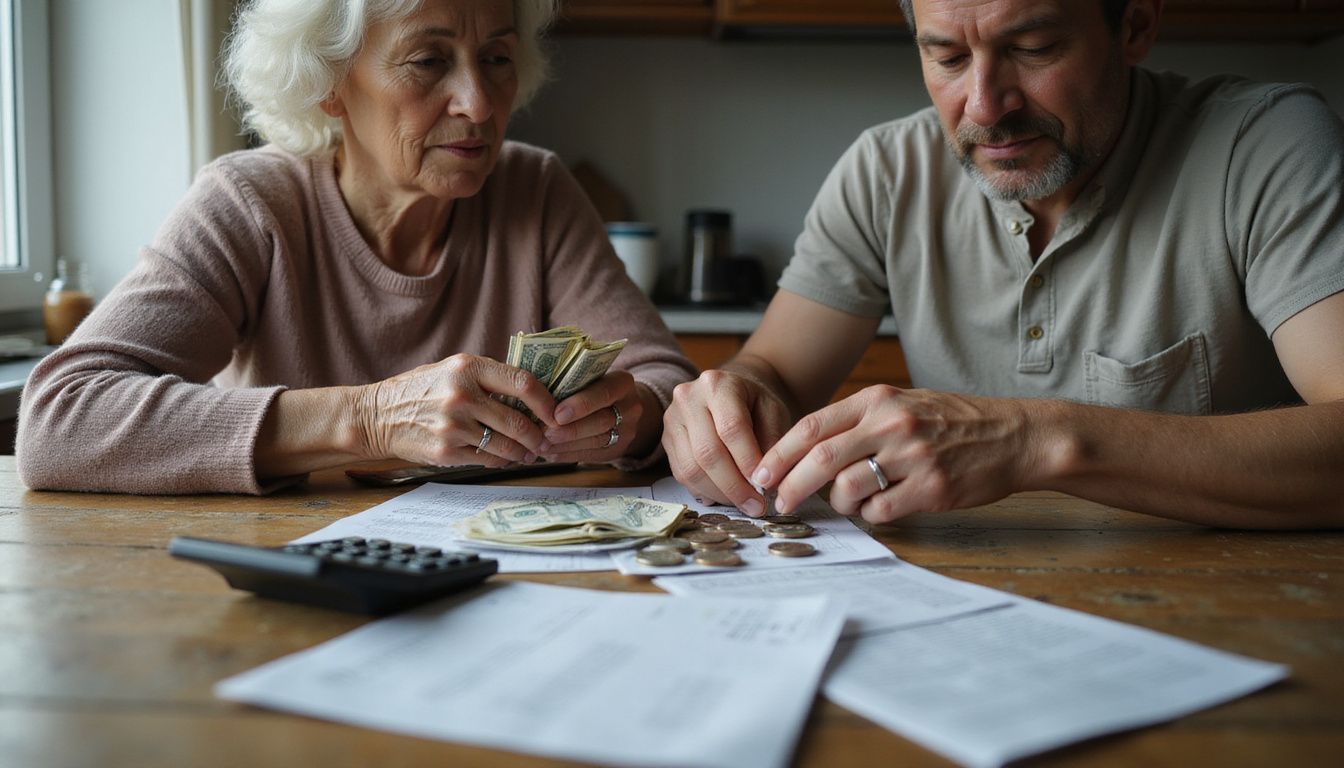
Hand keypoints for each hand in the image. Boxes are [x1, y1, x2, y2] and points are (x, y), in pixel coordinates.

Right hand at [355, 354, 556, 467]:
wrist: (376, 415)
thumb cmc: (421, 389)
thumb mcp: (452, 369)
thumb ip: (488, 377)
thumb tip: (534, 393)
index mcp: (468, 367)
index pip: (523, 382)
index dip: (547, 401)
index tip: (557, 413)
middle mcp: (462, 394)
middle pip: (519, 421)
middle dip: (539, 435)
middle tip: (546, 440)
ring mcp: (453, 425)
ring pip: (506, 445)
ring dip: (523, 452)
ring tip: (528, 452)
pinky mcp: (446, 451)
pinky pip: (487, 459)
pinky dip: (500, 461)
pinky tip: (503, 458)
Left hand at [540, 372, 651, 462]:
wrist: (622, 408)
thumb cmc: (595, 387)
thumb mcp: (591, 378)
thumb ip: (572, 383)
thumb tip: (536, 394)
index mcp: (623, 383)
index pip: (605, 393)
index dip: (581, 404)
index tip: (557, 414)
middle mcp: (630, 407)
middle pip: (601, 421)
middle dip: (571, 429)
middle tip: (545, 433)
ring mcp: (627, 430)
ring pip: (597, 440)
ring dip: (566, 444)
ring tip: (542, 445)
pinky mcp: (617, 449)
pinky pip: (592, 455)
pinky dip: (568, 455)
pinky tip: (551, 453)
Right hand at [662, 369, 793, 513]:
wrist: (727, 392)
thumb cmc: (753, 403)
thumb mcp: (772, 411)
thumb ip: (772, 440)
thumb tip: (766, 480)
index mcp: (717, 384)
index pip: (731, 428)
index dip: (747, 461)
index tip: (764, 487)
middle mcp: (687, 398)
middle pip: (707, 452)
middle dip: (734, 486)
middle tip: (755, 506)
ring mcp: (672, 419)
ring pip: (690, 468)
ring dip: (718, 493)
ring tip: (742, 503)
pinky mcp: (666, 440)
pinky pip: (681, 474)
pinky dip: (704, 491)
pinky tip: (723, 496)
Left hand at [754, 385, 1032, 522]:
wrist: (1015, 436)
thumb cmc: (955, 422)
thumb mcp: (904, 403)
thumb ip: (859, 421)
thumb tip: (808, 452)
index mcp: (879, 400)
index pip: (813, 425)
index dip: (780, 452)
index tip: (761, 472)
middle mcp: (892, 424)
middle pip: (821, 458)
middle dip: (791, 485)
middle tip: (780, 502)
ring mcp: (913, 457)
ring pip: (848, 489)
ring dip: (839, 504)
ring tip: (851, 502)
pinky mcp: (931, 488)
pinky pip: (881, 511)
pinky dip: (871, 515)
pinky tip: (883, 507)